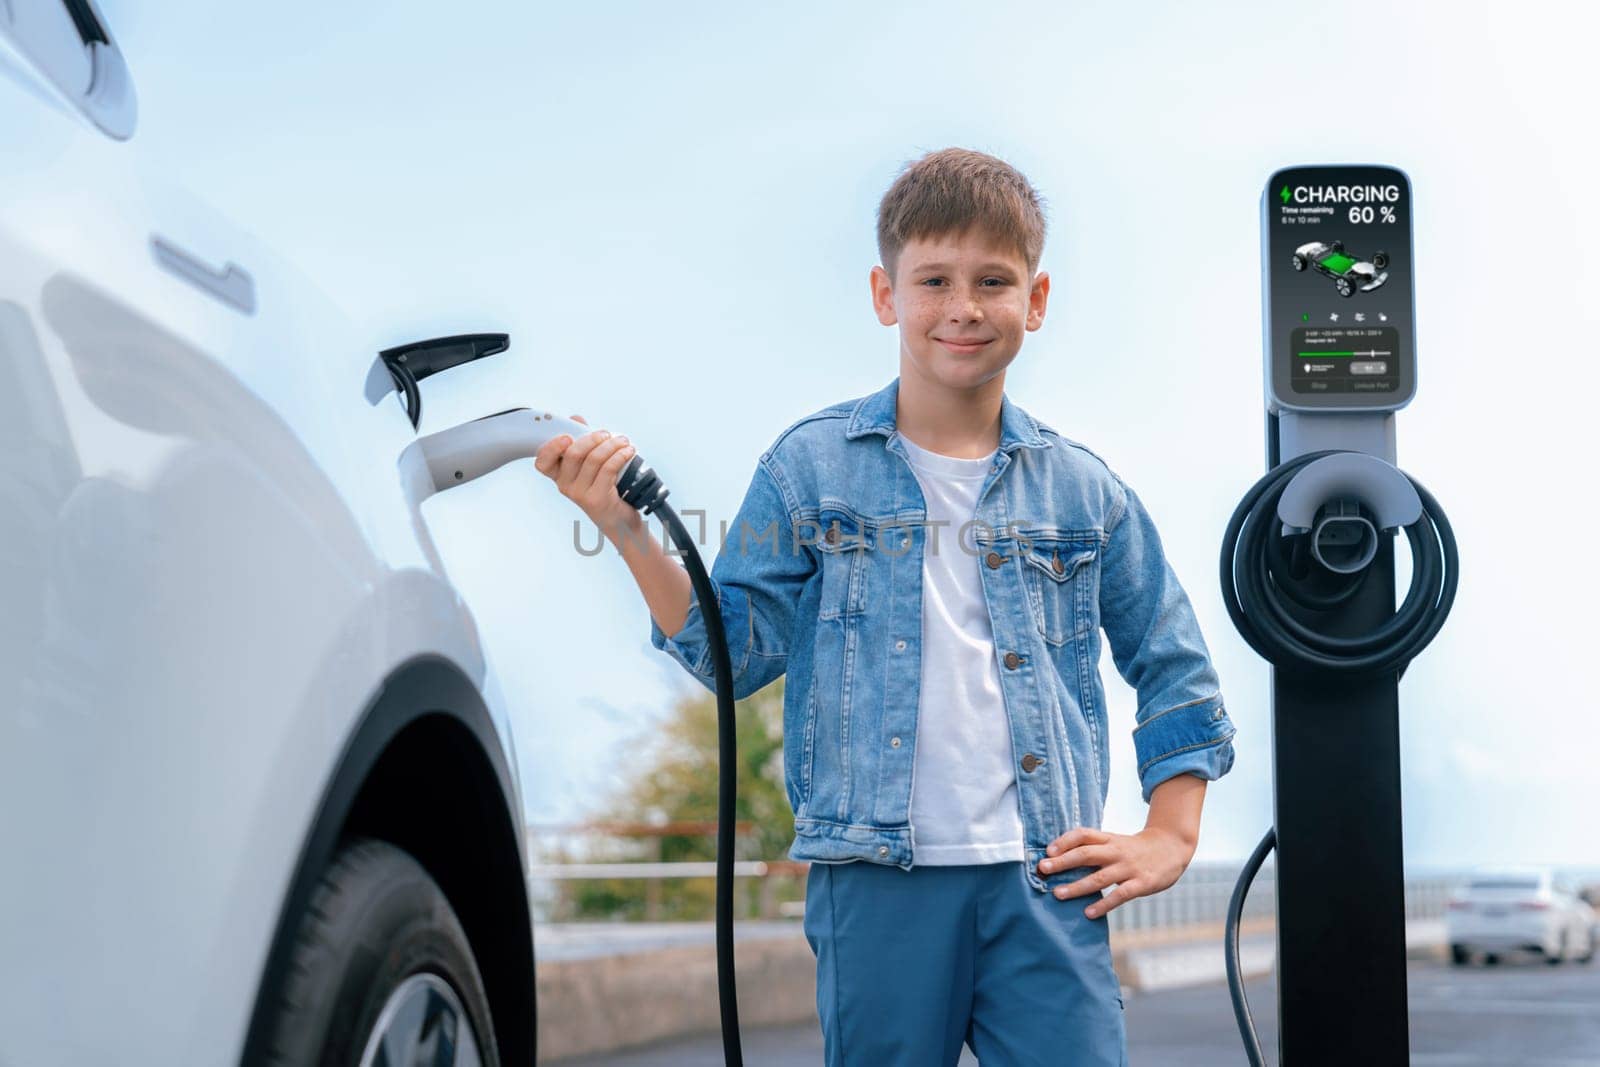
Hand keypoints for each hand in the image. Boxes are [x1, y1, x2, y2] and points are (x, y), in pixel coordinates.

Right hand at [532, 415, 643, 545]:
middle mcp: (565, 486)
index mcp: (559, 475)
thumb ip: (582, 441)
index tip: (567, 437)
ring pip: (594, 459)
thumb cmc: (604, 488)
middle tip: (607, 434)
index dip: (551, 447)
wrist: (619, 520)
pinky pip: (608, 468)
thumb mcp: (591, 465)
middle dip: (593, 438)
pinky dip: (621, 455)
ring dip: (612, 445)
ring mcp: (579, 494)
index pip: (542, 462)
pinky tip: (629, 451)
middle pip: (573, 453)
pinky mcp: (597, 499)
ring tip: (624, 441)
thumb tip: (576, 418)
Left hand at [1036, 826, 1194, 918]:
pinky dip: (1103, 904)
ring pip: (1100, 877)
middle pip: (1086, 854)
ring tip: (1058, 894)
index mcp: (1108, 839)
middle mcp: (1116, 851)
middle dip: (1063, 862)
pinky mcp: (1141, 883)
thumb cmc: (1135, 849)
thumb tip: (1061, 860)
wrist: (1171, 848)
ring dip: (1077, 886)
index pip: (1083, 834)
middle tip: (1043, 870)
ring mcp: (1129, 867)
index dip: (1064, 841)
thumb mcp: (1115, 842)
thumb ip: (1094, 849)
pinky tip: (1089, 913)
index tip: (1047, 851)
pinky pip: (1120, 895)